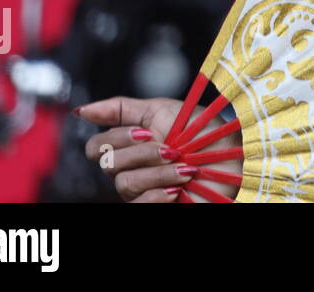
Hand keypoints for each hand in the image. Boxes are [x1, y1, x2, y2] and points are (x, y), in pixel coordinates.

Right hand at [79, 96, 242, 202]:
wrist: (232, 157)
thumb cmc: (202, 133)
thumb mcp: (162, 110)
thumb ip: (121, 109)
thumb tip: (81, 111)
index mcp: (130, 144)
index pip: (96, 146)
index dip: (117, 138)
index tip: (146, 131)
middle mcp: (131, 167)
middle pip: (108, 164)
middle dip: (142, 153)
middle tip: (171, 149)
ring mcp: (142, 189)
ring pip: (124, 183)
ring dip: (158, 172)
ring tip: (184, 169)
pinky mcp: (153, 205)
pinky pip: (138, 204)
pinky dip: (158, 194)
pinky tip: (177, 189)